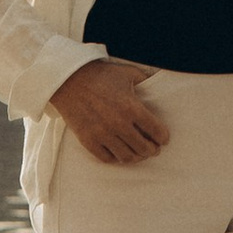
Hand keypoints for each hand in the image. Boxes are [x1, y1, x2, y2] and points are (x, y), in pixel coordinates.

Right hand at [51, 58, 168, 164]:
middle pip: (143, 147)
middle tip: (154, 149)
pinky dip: (116, 158)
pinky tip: (120, 153)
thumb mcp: (127, 73)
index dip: (163, 137)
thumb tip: (159, 80)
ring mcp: (102, 134)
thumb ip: (145, 79)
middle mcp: (118, 124)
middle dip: (152, 150)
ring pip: (126, 157)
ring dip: (137, 157)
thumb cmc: (100, 75)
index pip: (155, 130)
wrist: (68, 80)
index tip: (163, 139)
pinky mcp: (88, 141)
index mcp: (131, 107)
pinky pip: (107, 158)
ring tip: (140, 154)